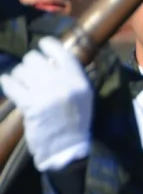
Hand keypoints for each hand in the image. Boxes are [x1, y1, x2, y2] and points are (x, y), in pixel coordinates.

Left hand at [0, 37, 91, 171]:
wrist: (67, 148)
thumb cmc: (75, 121)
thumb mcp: (83, 96)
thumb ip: (71, 76)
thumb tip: (52, 58)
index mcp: (78, 80)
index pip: (61, 52)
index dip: (47, 45)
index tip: (42, 47)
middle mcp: (62, 84)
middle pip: (35, 59)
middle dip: (30, 64)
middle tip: (31, 72)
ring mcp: (45, 94)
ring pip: (21, 70)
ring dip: (19, 75)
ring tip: (22, 82)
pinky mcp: (29, 105)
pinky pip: (11, 84)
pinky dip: (8, 82)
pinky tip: (10, 84)